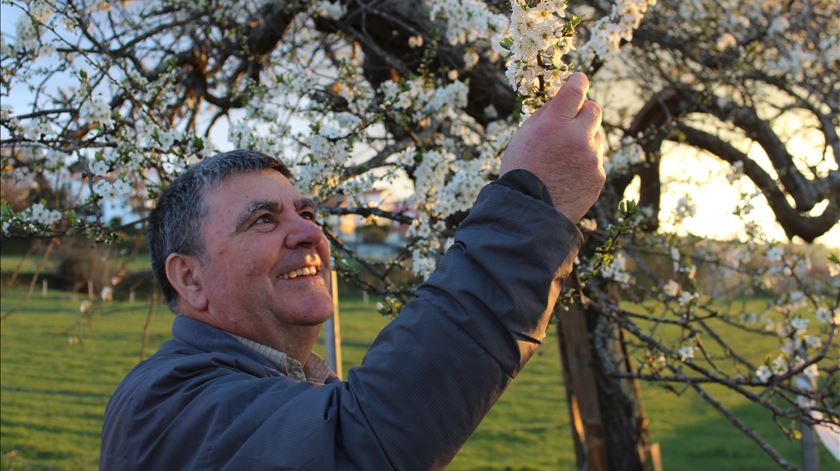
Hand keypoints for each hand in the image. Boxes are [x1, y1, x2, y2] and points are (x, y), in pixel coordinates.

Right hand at [500, 73, 604, 221]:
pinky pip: (596, 159)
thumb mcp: (523, 136)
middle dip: (584, 111)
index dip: (578, 82)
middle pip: (594, 110)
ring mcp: (591, 158)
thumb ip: (545, 115)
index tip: (579, 80)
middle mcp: (577, 138)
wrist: (529, 212)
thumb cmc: (521, 172)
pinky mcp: (598, 176)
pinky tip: (568, 173)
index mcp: (554, 124)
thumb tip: (561, 99)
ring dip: (584, 138)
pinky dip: (585, 161)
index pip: (576, 90)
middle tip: (572, 119)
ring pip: (596, 136)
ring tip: (564, 156)